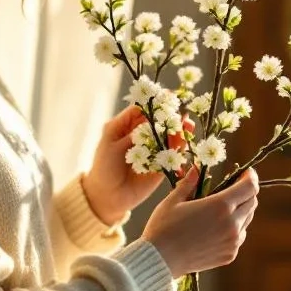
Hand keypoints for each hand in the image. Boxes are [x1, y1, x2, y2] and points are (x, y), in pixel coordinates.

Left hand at [82, 106, 191, 225]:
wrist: (108, 196)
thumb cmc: (104, 167)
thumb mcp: (112, 145)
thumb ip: (132, 133)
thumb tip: (152, 122)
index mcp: (126, 126)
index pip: (142, 109)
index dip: (155, 101)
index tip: (168, 95)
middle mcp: (141, 135)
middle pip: (159, 121)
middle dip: (171, 115)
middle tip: (181, 113)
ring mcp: (153, 150)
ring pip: (169, 136)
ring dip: (179, 130)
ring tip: (186, 126)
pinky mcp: (161, 165)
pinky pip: (173, 154)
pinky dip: (180, 147)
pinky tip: (184, 141)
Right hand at [142, 168, 258, 277]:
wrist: (160, 260)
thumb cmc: (163, 228)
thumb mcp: (174, 200)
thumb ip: (189, 182)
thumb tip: (196, 168)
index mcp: (220, 206)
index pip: (250, 187)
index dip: (250, 176)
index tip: (244, 172)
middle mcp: (232, 224)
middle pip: (252, 202)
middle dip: (245, 191)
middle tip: (232, 187)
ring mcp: (233, 241)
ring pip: (247, 219)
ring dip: (240, 209)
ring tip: (221, 208)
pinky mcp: (230, 255)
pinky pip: (239, 236)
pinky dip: (234, 227)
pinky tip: (216, 227)